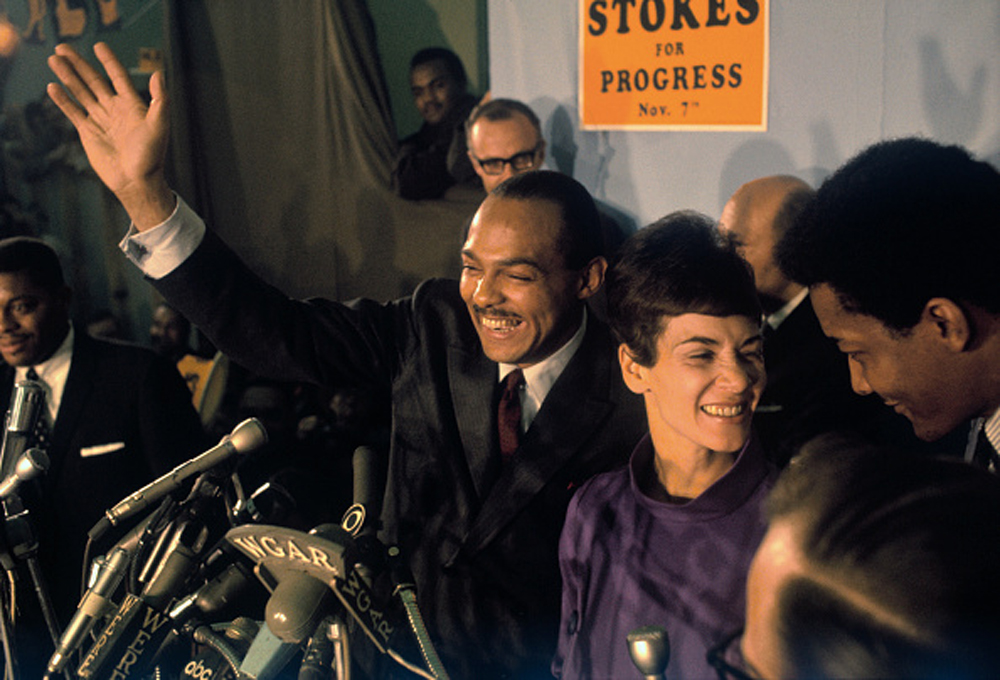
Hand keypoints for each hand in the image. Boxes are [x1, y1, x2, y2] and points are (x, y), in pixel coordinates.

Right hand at [47, 42, 175, 228]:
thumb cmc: (152, 156)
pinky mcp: (88, 132)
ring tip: (53, 59)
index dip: (108, 61)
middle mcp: (115, 109)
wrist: (136, 181)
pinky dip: (63, 100)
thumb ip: (160, 100)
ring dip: (68, 76)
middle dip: (79, 64)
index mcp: (132, 105)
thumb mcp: (159, 125)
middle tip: (62, 46)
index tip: (98, 45)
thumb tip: (158, 73)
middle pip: (94, 80)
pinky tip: (52, 87)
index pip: (118, 76)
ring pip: (81, 93)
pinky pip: (73, 111)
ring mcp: (100, 120)